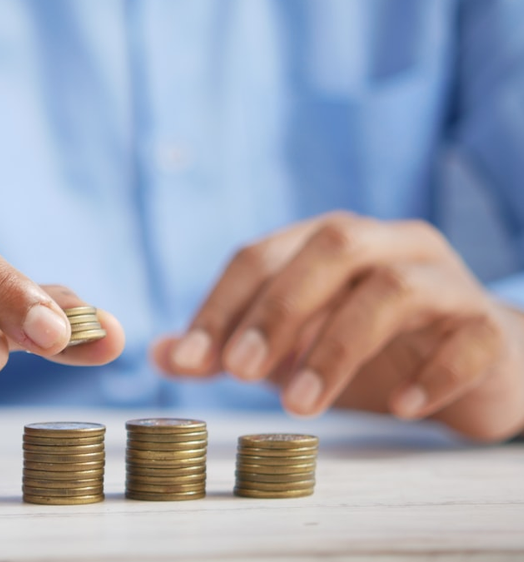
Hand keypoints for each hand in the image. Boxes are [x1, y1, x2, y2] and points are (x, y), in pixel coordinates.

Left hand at [152, 212, 523, 441]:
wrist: (475, 364)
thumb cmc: (372, 349)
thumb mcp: (291, 347)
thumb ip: (230, 347)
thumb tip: (162, 355)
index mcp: (329, 243)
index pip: (262, 254)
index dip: (222, 304)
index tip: (192, 360)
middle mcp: (387, 245)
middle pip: (331, 247)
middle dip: (278, 309)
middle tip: (239, 372)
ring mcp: (443, 280)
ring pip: (393, 288)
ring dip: (338, 347)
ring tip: (301, 406)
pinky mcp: (488, 326)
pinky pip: (467, 338)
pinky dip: (431, 373)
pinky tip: (399, 408)